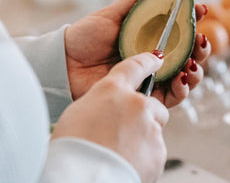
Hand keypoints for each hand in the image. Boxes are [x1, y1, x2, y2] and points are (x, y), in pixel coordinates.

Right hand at [52, 53, 167, 182]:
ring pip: (154, 127)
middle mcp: (135, 103)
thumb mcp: (78, 113)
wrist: (81, 178)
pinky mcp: (158, 151)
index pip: (135, 66)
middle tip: (122, 130)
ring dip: (142, 136)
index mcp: (111, 89)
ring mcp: (149, 126)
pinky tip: (125, 162)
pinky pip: (154, 149)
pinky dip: (144, 156)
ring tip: (119, 151)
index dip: (147, 62)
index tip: (155, 59)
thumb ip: (100, 103)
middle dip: (142, 114)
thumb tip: (106, 107)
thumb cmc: (71, 149)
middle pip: (150, 103)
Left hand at [65, 0, 210, 106]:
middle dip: (201, 47)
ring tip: (191, 62)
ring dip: (196, 69)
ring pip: (185, 76)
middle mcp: (154, 58)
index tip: (201, 9)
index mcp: (148, 37)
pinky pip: (171, 97)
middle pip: (188, 54)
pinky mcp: (145, 96)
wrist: (63, 64)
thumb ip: (135, 1)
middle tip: (201, 39)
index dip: (193, 19)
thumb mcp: (110, 15)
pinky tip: (181, 78)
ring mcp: (151, 77)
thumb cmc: (84, 37)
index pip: (179, 30)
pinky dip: (182, 90)